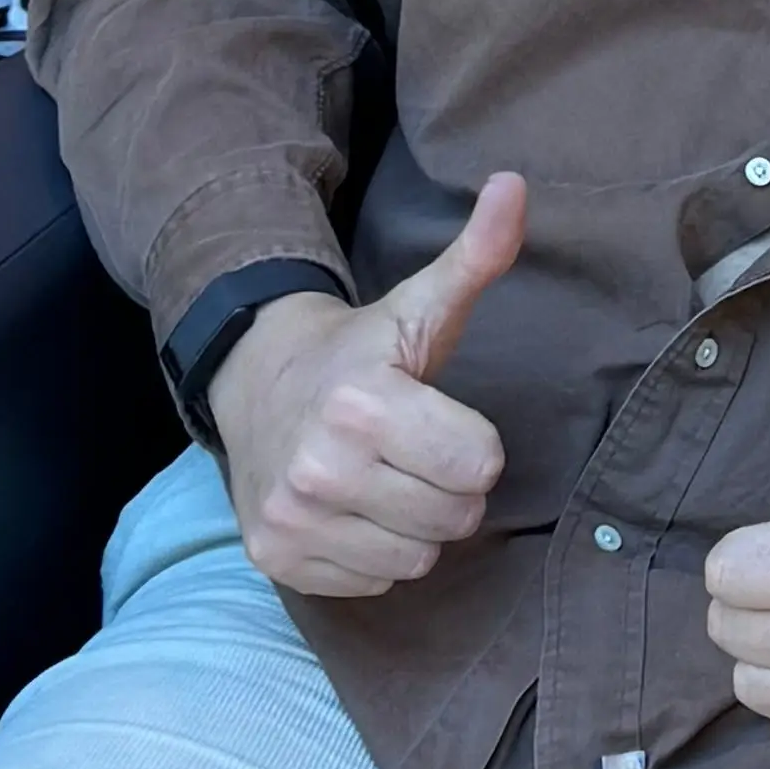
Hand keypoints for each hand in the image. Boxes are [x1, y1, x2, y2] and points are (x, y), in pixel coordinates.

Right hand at [209, 175, 520, 596]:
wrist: (254, 383)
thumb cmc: (360, 352)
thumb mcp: (419, 305)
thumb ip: (477, 256)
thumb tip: (515, 185)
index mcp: (363, 402)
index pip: (479, 465)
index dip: (473, 444)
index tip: (441, 420)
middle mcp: (319, 466)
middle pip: (453, 518)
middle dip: (450, 489)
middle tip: (416, 453)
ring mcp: (293, 518)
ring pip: (416, 559)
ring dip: (414, 526)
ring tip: (385, 480)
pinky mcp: (276, 559)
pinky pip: (372, 583)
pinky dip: (372, 554)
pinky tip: (353, 509)